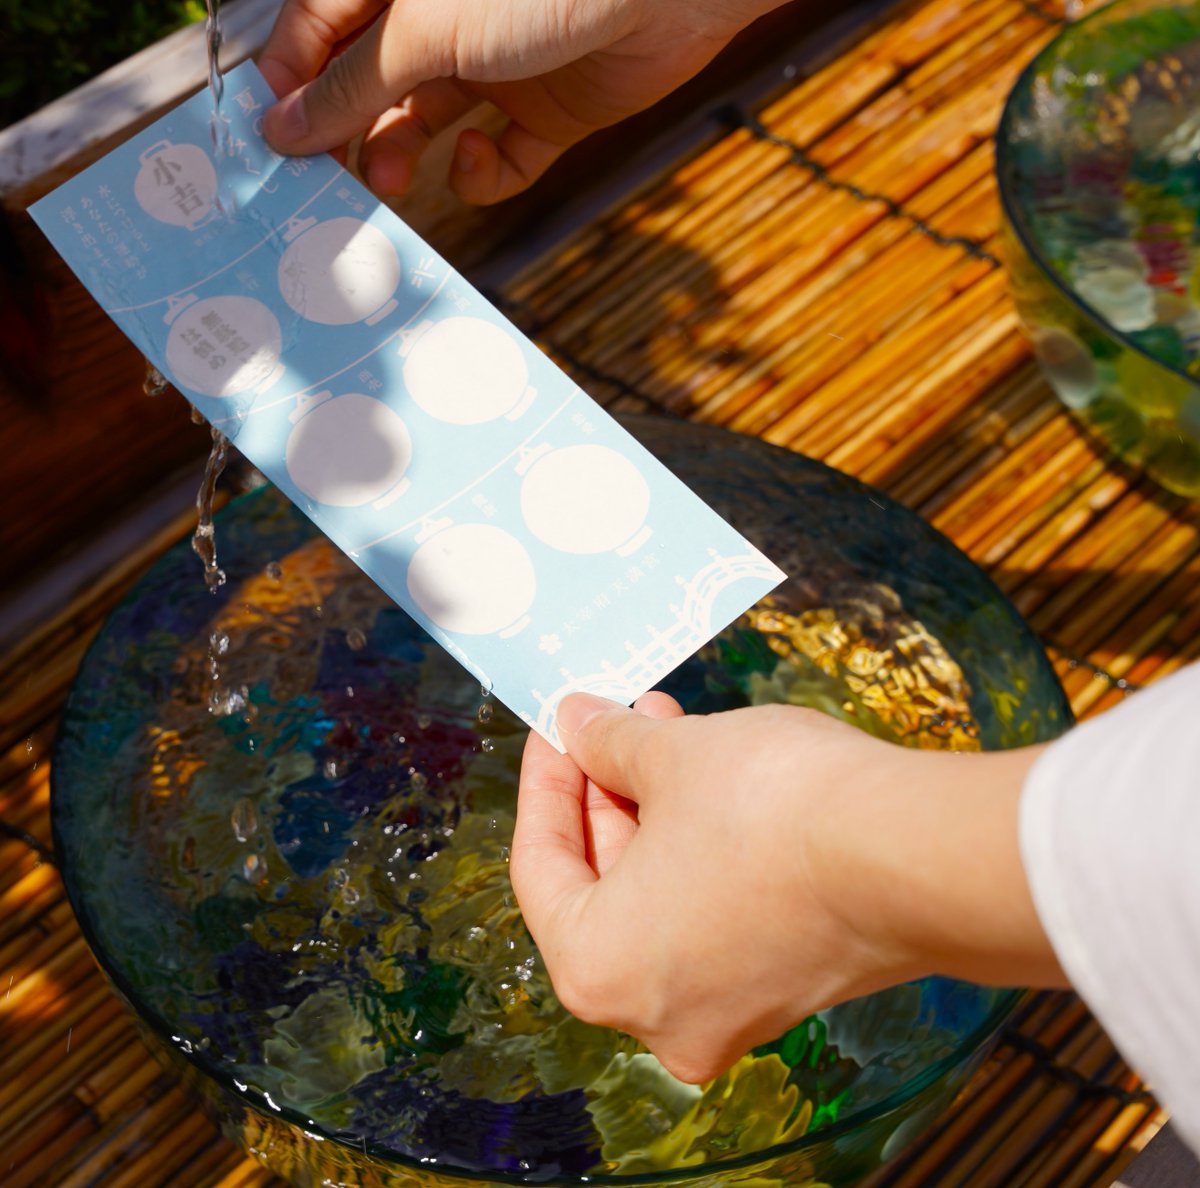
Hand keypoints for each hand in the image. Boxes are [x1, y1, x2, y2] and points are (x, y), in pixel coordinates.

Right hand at [258, 0, 781, 202]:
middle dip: (345, 127)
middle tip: (326, 175)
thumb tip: (283, 127)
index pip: (323, 28)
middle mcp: (446, 22)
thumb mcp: (427, 28)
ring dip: (398, 155)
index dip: (297, 80)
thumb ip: (354, 81)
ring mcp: (497, 68)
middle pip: (372, 82)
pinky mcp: (548, 113)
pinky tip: (472, 163)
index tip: (278, 135)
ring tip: (386, 181)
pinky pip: (500, 157)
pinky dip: (481, 174)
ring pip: (426, 123)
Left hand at [510, 693, 1064, 1083]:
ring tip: (668, 727)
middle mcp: (659, 1012)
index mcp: (600, 971)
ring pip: (666, 894)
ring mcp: (731, 1008)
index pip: (540, 868)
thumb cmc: (773, 810)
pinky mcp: (789, 984)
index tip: (556, 726)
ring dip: (660, 808)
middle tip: (617, 719)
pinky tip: (717, 774)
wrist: (917, 853)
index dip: (544, 782)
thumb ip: (604, 742)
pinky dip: (705, 846)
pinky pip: (718, 910)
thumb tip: (575, 722)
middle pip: (606, 884)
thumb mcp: (670, 757)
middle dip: (608, 788)